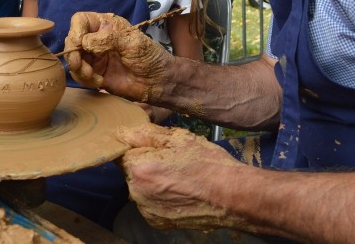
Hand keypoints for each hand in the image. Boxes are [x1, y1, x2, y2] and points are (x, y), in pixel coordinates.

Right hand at [63, 11, 169, 102]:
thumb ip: (108, 39)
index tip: (80, 43)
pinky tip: (100, 81)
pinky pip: (79, 75)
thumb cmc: (149, 57)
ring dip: (78, 68)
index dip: (76, 30)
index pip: (81, 20)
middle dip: (73, 53)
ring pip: (73, 59)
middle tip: (80, 64)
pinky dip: (85, 79)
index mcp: (106, 25)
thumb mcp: (132, 43)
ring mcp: (95, 57)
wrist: (157, 82)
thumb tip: (84, 42)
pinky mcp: (95, 74)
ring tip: (92, 75)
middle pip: (72, 40)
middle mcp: (97, 39)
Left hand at [117, 123, 246, 230]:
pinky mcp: (157, 222)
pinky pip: (150, 203)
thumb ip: (145, 134)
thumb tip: (123, 132)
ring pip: (140, 188)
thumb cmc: (207, 163)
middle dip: (144, 164)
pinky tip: (180, 192)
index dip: (138, 147)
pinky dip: (160, 197)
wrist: (232, 196)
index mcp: (138, 168)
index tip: (155, 148)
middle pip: (130, 171)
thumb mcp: (178, 138)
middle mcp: (136, 193)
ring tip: (178, 177)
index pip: (123, 152)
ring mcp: (146, 210)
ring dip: (151, 182)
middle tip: (171, 160)